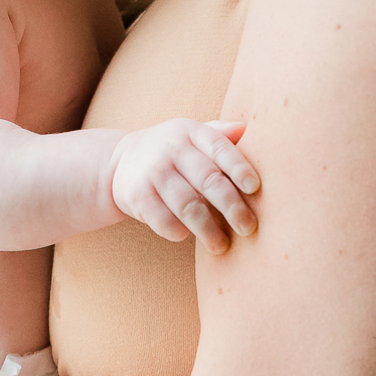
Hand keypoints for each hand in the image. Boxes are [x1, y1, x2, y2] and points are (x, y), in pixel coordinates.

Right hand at [110, 119, 259, 254]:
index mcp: (191, 132)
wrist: (121, 160)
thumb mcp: (192, 134)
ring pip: (188, 206)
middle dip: (232, 207)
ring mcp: (153, 172)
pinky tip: (187, 235)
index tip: (254, 188)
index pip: (220, 147)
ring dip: (209, 230)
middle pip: (208, 180)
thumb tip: (248, 129)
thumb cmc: (172, 151)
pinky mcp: (137, 196)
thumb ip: (220, 134)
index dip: (239, 168)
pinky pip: (163, 221)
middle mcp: (172, 149)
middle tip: (248, 228)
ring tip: (222, 246)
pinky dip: (178, 232)